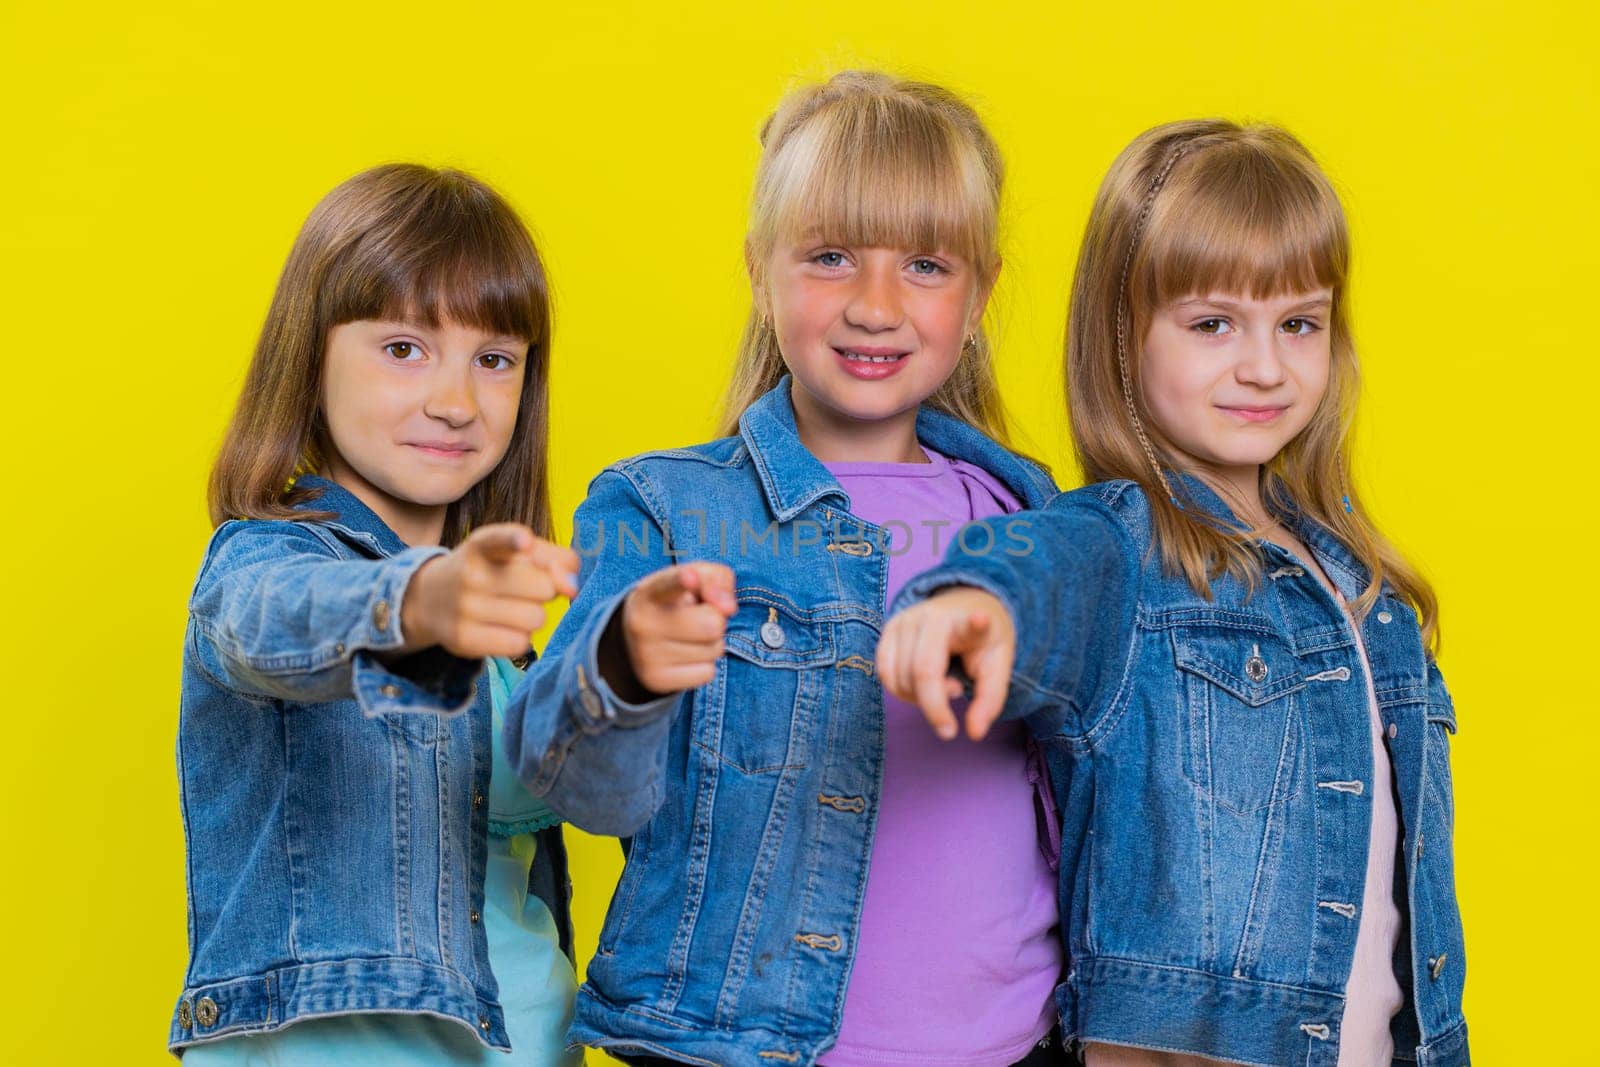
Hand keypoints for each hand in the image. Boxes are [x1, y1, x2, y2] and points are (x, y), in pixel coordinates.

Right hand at [400, 524, 580, 658]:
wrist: (430, 598)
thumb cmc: (490, 571)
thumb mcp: (514, 552)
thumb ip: (554, 559)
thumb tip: (572, 587)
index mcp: (483, 544)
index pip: (499, 538)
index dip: (515, 539)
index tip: (525, 542)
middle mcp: (471, 574)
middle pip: (544, 587)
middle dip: (545, 590)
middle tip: (523, 589)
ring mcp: (465, 608)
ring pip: (536, 618)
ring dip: (533, 616)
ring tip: (510, 608)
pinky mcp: (464, 639)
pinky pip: (520, 644)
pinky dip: (519, 638)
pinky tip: (501, 628)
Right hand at [604, 562, 736, 701]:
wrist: (636, 639)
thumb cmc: (676, 602)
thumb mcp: (695, 578)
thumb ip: (717, 580)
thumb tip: (727, 608)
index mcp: (650, 592)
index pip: (668, 584)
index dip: (681, 580)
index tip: (690, 576)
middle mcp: (643, 623)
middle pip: (712, 624)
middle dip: (716, 620)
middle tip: (697, 618)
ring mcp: (647, 655)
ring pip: (714, 650)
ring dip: (711, 643)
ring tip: (687, 636)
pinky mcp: (657, 680)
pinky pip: (707, 673)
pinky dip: (704, 666)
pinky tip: (684, 656)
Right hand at [877, 587, 1014, 740]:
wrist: (963, 607)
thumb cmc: (981, 641)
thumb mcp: (997, 666)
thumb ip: (989, 701)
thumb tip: (974, 734)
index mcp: (966, 622)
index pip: (970, 625)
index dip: (976, 624)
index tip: (982, 620)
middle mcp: (929, 616)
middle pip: (922, 672)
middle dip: (935, 706)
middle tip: (955, 706)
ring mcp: (903, 621)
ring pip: (899, 678)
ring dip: (919, 698)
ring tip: (944, 685)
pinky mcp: (888, 630)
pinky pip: (885, 675)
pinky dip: (902, 691)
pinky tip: (924, 685)